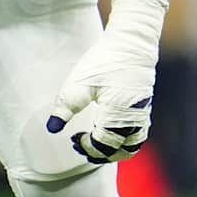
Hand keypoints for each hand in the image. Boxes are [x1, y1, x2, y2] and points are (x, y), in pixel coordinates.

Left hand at [45, 20, 156, 165]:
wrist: (132, 43)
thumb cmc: (105, 61)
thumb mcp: (79, 83)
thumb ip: (66, 107)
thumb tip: (52, 128)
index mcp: (118, 116)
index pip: (104, 144)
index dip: (88, 147)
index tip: (74, 140)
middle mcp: (134, 119)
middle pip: (120, 150)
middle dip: (100, 153)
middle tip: (81, 146)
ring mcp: (143, 114)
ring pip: (132, 145)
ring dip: (114, 150)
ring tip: (95, 144)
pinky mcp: (145, 107)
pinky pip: (138, 135)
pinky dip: (124, 141)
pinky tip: (109, 131)